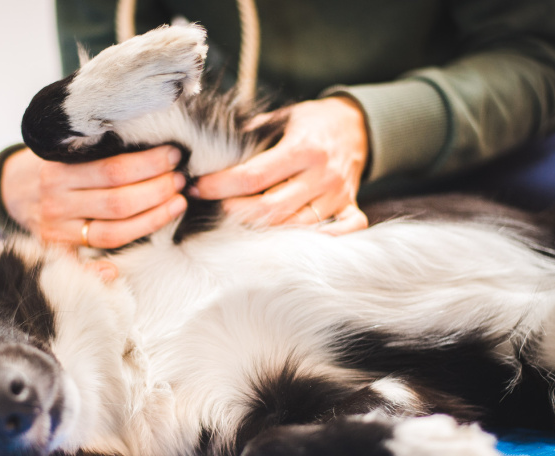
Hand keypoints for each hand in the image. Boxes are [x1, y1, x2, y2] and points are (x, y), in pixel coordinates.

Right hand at [1, 145, 187, 248]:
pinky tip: (124, 264)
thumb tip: (152, 141)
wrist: (15, 189)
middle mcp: (56, 202)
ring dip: (153, 219)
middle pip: (118, 202)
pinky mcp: (59, 251)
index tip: (173, 155)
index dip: (149, 165)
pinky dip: (103, 268)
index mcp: (58, 170)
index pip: (113, 171)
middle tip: (181, 179)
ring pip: (113, 232)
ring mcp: (57, 230)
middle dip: (157, 190)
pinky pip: (87, 262)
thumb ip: (99, 146)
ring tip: (178, 202)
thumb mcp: (68, 147)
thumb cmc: (58, 164)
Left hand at [194, 96, 368, 234]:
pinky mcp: (350, 206)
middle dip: (235, 212)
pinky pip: (343, 231)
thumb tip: (207, 149)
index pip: (253, 176)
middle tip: (215, 207)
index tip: (198, 186)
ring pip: (296, 226)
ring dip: (264, 229)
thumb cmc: (311, 121)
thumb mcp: (282, 117)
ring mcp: (338, 195)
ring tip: (239, 222)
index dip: (220, 185)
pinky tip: (292, 240)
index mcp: (303, 148)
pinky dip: (322, 240)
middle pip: (271, 208)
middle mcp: (322, 175)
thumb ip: (250, 134)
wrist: (356, 123)